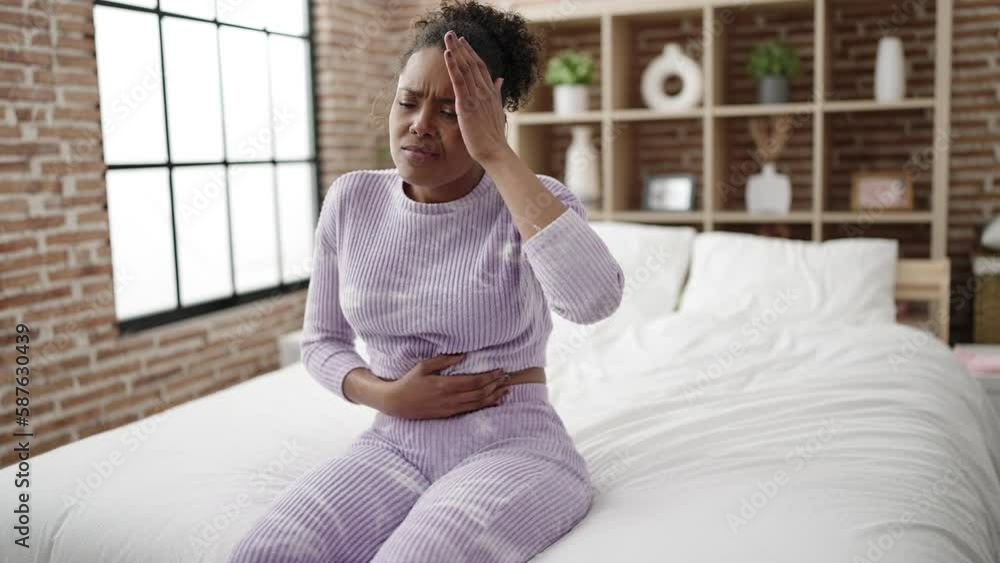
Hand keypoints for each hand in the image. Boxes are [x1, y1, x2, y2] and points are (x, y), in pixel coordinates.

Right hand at [383, 353, 511, 419]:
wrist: (397, 403)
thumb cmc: (409, 381)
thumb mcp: (423, 366)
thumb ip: (444, 360)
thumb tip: (463, 355)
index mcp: (444, 385)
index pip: (474, 381)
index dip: (489, 376)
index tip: (500, 370)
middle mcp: (450, 398)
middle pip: (479, 393)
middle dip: (495, 385)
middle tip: (507, 378)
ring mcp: (450, 408)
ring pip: (477, 404)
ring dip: (494, 396)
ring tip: (506, 390)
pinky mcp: (448, 414)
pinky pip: (471, 410)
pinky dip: (485, 405)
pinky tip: (494, 401)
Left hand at [442, 30, 508, 162]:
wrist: (495, 151)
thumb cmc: (493, 136)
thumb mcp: (496, 110)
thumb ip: (497, 93)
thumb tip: (500, 79)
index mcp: (491, 92)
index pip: (480, 68)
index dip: (471, 53)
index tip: (462, 42)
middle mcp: (485, 91)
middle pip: (472, 63)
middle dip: (461, 47)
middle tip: (452, 33)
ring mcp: (476, 97)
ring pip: (465, 68)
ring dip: (456, 51)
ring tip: (448, 36)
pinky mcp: (467, 105)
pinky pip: (459, 81)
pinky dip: (453, 66)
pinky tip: (448, 54)